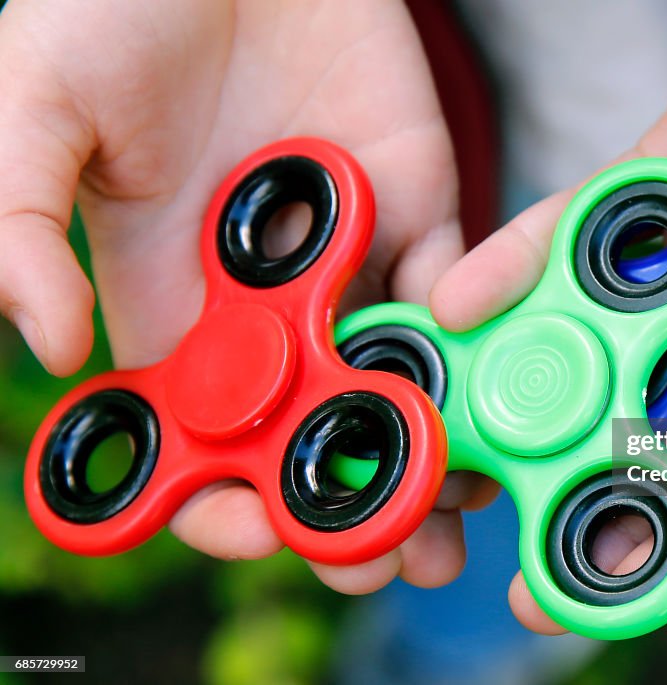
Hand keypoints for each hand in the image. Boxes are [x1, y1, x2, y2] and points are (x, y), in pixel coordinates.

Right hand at [0, 0, 482, 591]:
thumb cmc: (113, 8)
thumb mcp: (33, 112)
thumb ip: (20, 229)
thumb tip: (50, 351)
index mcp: (173, 300)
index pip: (201, 426)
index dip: (219, 489)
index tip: (245, 524)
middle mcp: (267, 298)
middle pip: (310, 426)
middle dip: (344, 499)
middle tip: (380, 559)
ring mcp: (347, 257)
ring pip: (392, 377)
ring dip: (422, 450)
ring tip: (449, 514)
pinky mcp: (417, 204)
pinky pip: (452, 285)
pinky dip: (466, 342)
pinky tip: (480, 397)